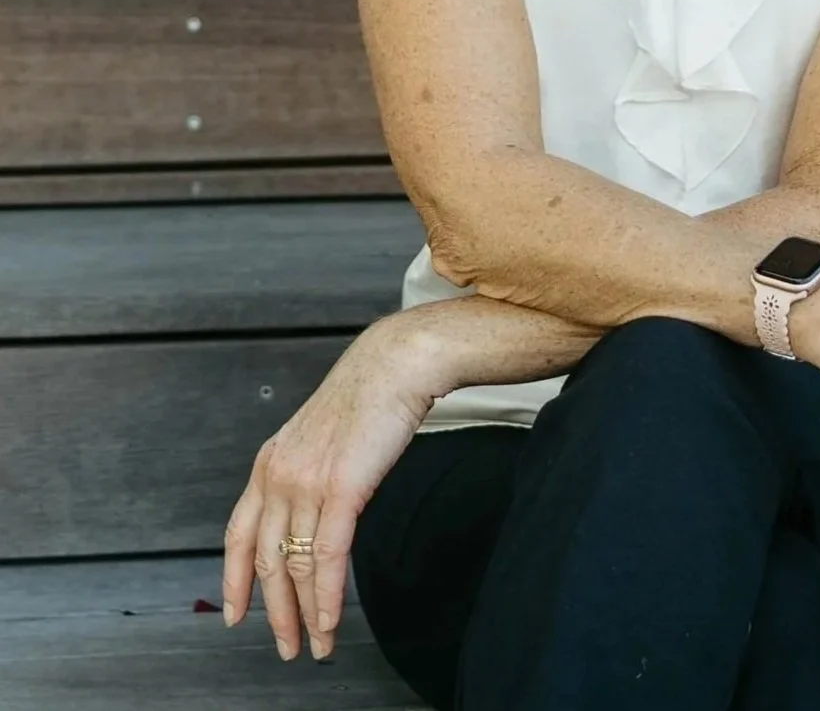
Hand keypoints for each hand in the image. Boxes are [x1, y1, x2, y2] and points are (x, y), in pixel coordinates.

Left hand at [222, 309, 446, 662]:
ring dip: (306, 613)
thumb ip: (307, 475)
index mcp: (270, 462)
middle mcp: (279, 474)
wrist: (395, 364)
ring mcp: (306, 482)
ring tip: (318, 644)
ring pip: (297, 566)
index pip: (238, 535)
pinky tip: (331, 619)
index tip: (236, 615)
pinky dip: (328, 596)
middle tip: (286, 646)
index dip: (234, 581)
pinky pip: (328, 557)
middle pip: (265, 561)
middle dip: (275, 612)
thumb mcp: (320, 438)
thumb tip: (312, 516)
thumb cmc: (368, 395)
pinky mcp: (341, 489)